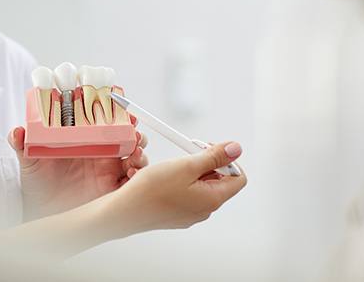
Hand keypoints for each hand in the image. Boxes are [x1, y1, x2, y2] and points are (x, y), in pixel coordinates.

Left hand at [8, 120, 148, 220]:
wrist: (39, 211)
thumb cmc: (37, 183)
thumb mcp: (28, 160)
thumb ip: (22, 144)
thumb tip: (17, 131)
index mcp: (87, 141)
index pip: (107, 122)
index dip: (118, 114)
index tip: (123, 109)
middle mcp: (102, 153)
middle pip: (127, 137)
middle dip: (135, 131)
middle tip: (134, 130)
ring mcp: (109, 171)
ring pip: (134, 156)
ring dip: (140, 151)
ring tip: (135, 151)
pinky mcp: (112, 189)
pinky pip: (131, 181)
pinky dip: (137, 175)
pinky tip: (131, 173)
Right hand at [103, 142, 246, 234]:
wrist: (125, 211)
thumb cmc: (152, 190)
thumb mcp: (186, 165)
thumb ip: (214, 156)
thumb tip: (236, 149)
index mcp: (212, 199)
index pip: (238, 177)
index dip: (228, 160)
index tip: (210, 149)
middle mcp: (205, 210)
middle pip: (220, 181)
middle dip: (209, 162)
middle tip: (190, 151)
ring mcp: (190, 214)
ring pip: (202, 186)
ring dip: (194, 170)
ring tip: (175, 164)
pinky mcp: (177, 214)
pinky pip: (188, 193)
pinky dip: (183, 181)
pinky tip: (167, 176)